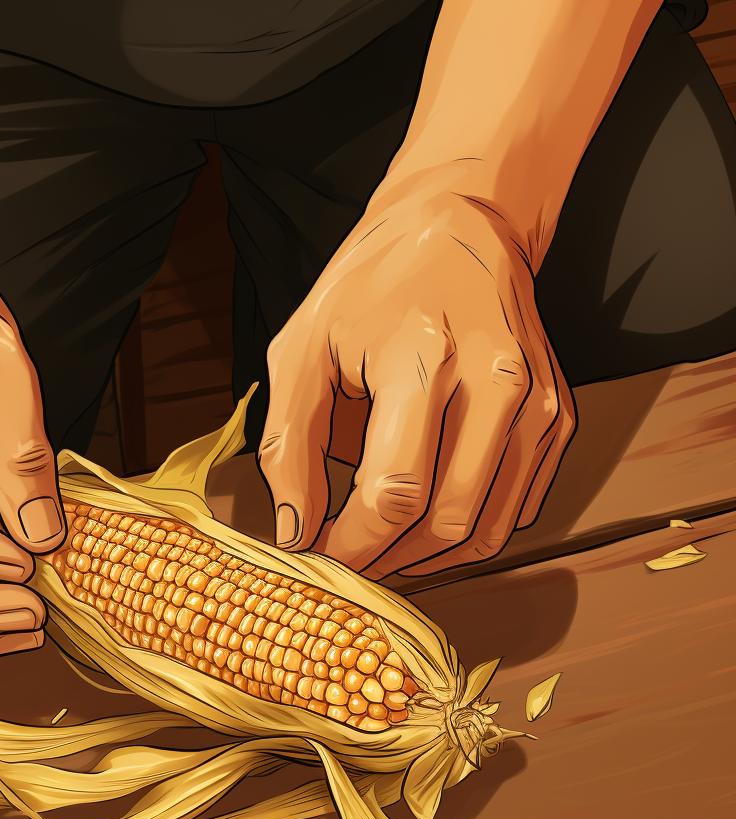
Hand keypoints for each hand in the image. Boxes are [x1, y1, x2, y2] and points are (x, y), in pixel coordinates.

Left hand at [258, 183, 574, 577]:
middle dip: (387, 559)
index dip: (353, 543)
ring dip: (428, 559)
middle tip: (348, 561)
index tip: (319, 556)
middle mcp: (496, 380)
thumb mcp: (301, 350)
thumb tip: (296, 533)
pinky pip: (516, 509)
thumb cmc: (367, 290)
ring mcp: (538, 402)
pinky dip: (468, 534)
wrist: (459, 230)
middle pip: (446, 521)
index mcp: (424, 356)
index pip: (393, 490)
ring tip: (382, 551)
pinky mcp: (556, 417)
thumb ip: (289, 444)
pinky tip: (425, 523)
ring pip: (488, 529)